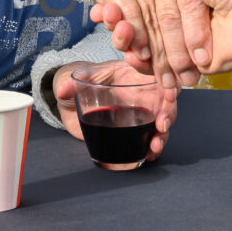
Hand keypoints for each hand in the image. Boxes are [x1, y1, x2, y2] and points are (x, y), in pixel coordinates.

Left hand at [51, 61, 179, 159]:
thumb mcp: (77, 78)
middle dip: (168, 114)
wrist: (74, 101)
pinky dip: (152, 149)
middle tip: (161, 125)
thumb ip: (70, 83)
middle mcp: (143, 95)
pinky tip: (149, 155)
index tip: (168, 94)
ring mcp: (140, 114)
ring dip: (162, 136)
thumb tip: (62, 89)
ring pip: (161, 124)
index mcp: (135, 76)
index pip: (159, 76)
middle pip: (165, 103)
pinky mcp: (135, 132)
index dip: (168, 84)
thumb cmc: (81, 83)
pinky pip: (149, 140)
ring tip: (155, 146)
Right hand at [83, 0, 212, 88]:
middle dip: (127, 26)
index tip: (106, 8)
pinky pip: (162, 65)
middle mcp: (180, 11)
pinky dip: (147, 65)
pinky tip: (135, 58)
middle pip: (143, 22)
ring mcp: (184, 38)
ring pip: (149, 44)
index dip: (122, 3)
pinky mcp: (191, 62)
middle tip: (114, 26)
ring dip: (133, 45)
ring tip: (123, 42)